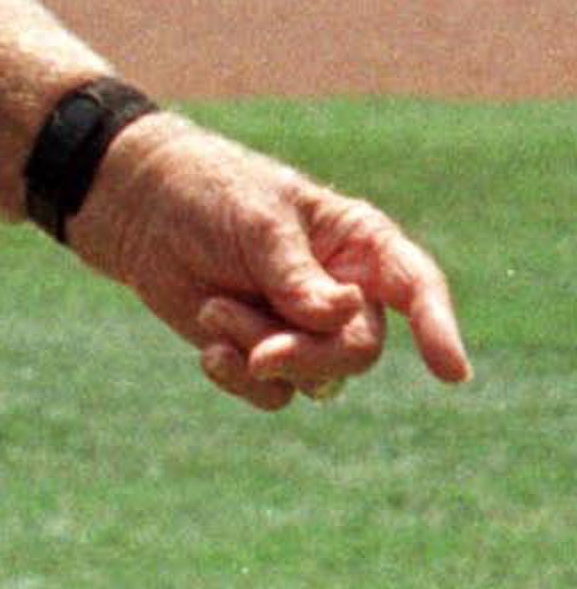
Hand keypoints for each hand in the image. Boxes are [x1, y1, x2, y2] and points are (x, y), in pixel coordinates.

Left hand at [70, 111, 472, 409]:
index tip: (450, 371)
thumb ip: (297, 275)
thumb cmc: (207, 194)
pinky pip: (276, 394)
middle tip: (259, 352)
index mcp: (358, 242)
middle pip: (359, 349)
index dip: (438, 327)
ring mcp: (305, 328)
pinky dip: (241, 378)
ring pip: (319, 377)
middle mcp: (344, 290)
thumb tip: (343, 315)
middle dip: (310, 355)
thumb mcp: (255, 222)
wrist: (139, 210)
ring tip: (213, 310)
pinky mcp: (265, 354)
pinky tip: (208, 351)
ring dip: (263, 355)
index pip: (414, 286)